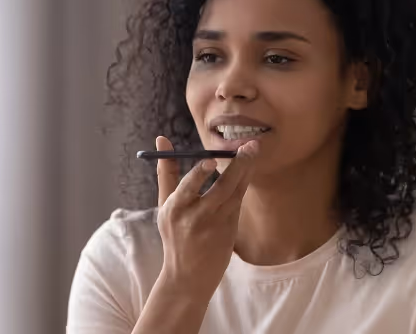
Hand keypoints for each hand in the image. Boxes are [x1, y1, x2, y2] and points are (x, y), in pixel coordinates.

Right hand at [154, 136, 257, 300]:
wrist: (188, 276)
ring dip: (246, 170)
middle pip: (221, 187)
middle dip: (238, 164)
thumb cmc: (175, 234)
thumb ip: (166, 172)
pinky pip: (238, 201)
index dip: (199, 174)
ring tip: (253, 149)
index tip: (211, 160)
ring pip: (234, 192)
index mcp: (174, 209)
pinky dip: (243, 183)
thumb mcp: (164, 206)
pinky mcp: (228, 231)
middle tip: (249, 146)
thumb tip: (162, 139)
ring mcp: (214, 226)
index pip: (186, 187)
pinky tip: (249, 169)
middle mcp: (194, 218)